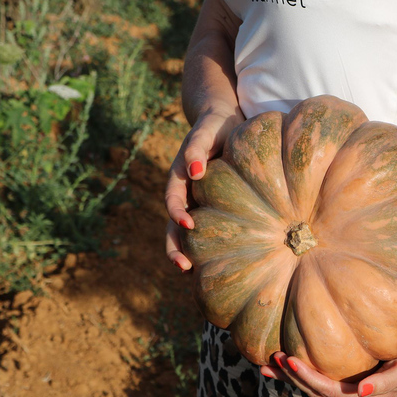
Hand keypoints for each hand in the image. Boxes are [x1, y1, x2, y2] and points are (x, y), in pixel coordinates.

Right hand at [165, 111, 237, 269]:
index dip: (177, 212)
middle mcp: (185, 193)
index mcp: (181, 175)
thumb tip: (194, 170)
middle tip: (183, 267)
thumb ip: (198, 147)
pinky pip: (208, 230)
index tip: (189, 224)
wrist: (223, 122)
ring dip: (187, 252)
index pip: (173, 198)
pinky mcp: (212, 207)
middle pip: (172, 225)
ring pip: (185, 233)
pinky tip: (220, 265)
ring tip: (192, 275)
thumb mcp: (208, 131)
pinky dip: (209, 247)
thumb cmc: (217, 126)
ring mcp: (196, 202)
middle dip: (175, 246)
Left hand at [260, 334, 396, 396]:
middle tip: (272, 358)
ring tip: (269, 363)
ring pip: (313, 384)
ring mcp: (349, 384)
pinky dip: (302, 367)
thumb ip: (384, 382)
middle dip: (291, 377)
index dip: (307, 377)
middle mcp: (353, 393)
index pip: (327, 390)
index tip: (290, 360)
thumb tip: (361, 391)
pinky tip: (286, 358)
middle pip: (314, 390)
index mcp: (364, 396)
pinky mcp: (349, 372)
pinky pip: (321, 372)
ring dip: (291, 375)